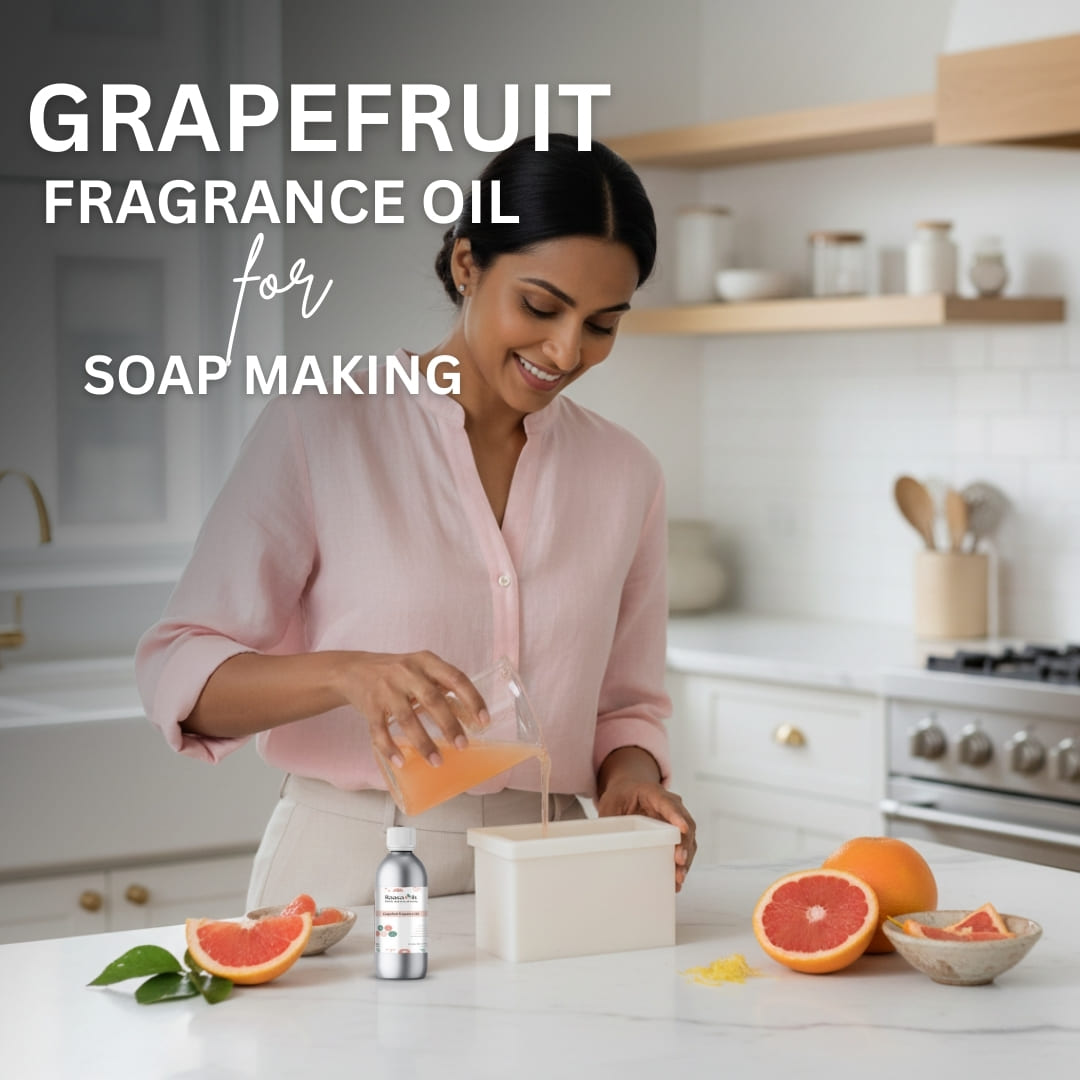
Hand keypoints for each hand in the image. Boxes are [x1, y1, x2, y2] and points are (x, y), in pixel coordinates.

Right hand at [327, 651, 487, 767]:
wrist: (353, 669)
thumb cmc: (396, 671)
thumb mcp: (420, 668)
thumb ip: (441, 685)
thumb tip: (470, 716)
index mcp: (426, 661)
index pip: (455, 678)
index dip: (472, 699)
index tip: (483, 720)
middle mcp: (406, 672)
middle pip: (432, 700)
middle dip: (450, 725)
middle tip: (462, 745)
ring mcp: (386, 689)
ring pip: (407, 719)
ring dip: (424, 743)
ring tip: (437, 761)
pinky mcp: (369, 706)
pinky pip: (379, 731)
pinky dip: (390, 748)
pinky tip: (401, 762)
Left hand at [595, 779, 697, 891]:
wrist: (630, 790)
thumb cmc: (622, 795)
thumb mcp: (611, 803)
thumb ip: (609, 820)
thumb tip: (601, 843)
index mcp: (654, 793)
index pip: (669, 804)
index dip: (677, 816)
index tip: (683, 829)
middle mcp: (671, 807)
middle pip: (684, 825)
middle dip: (684, 844)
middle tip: (679, 861)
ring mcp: (676, 822)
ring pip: (688, 840)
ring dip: (685, 859)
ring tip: (678, 878)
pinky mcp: (675, 835)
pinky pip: (683, 849)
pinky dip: (681, 865)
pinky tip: (675, 881)